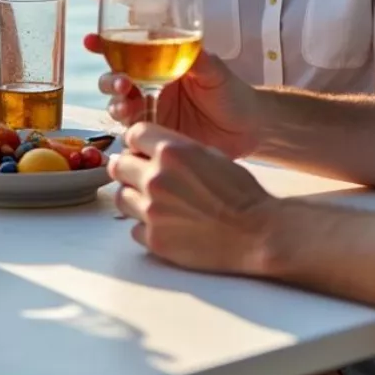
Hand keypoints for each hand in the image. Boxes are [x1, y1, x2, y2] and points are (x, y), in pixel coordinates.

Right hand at [84, 35, 259, 158]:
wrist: (248, 128)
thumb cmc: (231, 92)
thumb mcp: (214, 69)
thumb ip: (195, 56)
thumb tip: (181, 40)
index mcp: (157, 64)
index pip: (125, 52)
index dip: (103, 46)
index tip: (90, 41)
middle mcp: (147, 87)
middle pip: (113, 81)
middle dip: (109, 80)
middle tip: (122, 82)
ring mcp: (149, 112)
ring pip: (118, 107)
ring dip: (117, 105)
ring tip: (127, 107)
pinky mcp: (154, 137)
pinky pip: (132, 135)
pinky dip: (127, 134)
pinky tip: (130, 135)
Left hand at [110, 124, 276, 275]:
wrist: (256, 233)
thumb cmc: (240, 192)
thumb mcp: (210, 154)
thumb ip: (177, 149)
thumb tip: (151, 151)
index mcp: (170, 151)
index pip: (133, 134)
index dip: (138, 142)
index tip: (142, 149)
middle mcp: (155, 178)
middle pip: (117, 165)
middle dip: (128, 167)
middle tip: (141, 175)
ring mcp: (152, 211)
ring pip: (121, 196)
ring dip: (133, 196)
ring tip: (154, 202)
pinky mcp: (155, 240)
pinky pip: (134, 228)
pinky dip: (146, 226)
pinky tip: (166, 225)